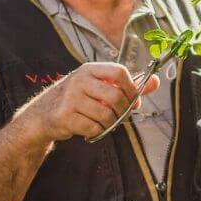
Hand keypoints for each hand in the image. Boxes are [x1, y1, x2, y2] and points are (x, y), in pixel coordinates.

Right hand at [15, 62, 159, 142]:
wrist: (43, 114)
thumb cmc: (77, 99)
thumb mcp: (99, 86)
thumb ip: (128, 85)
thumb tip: (156, 81)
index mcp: (90, 70)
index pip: (119, 72)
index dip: (131, 88)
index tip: (133, 100)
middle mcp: (80, 80)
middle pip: (116, 96)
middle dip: (124, 111)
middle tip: (120, 116)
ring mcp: (71, 98)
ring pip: (106, 115)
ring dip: (110, 123)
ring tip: (104, 123)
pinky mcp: (65, 116)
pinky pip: (94, 127)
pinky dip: (97, 131)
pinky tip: (90, 129)